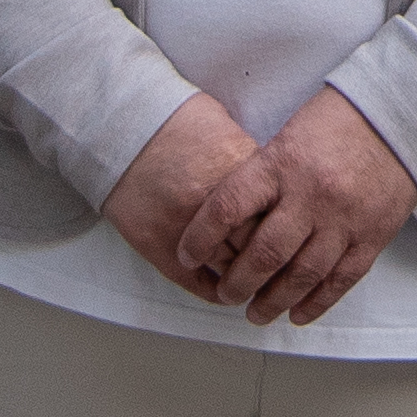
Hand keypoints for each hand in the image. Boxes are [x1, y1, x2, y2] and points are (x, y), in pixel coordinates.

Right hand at [103, 92, 270, 290]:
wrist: (122, 129)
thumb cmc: (176, 124)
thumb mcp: (226, 129)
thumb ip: (252, 163)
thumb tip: (278, 188)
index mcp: (237, 171)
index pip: (278, 213)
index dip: (288, 228)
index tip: (294, 236)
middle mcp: (214, 204)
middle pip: (259, 245)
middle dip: (272, 257)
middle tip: (281, 267)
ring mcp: (185, 229)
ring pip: (230, 269)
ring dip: (244, 278)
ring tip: (254, 283)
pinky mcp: (158, 246)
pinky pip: (194, 282)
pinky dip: (214, 292)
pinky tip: (224, 292)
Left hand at [185, 89, 416, 319]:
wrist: (401, 114)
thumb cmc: (338, 120)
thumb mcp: (289, 135)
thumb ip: (263, 176)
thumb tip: (231, 220)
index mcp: (283, 163)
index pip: (229, 207)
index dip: (201, 237)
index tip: (188, 255)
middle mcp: (312, 195)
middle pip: (264, 255)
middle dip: (237, 284)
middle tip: (226, 295)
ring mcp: (345, 218)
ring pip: (302, 275)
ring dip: (274, 301)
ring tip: (256, 313)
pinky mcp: (373, 235)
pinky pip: (341, 279)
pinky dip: (317, 302)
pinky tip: (298, 314)